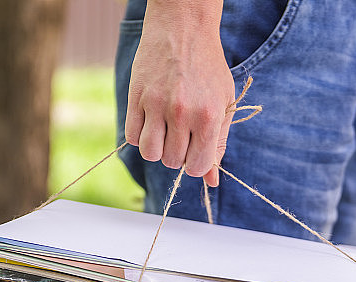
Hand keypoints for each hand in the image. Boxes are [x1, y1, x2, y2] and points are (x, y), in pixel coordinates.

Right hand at [124, 0, 233, 186]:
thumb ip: (218, 143)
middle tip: (181, 134)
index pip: (196, 166)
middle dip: (176, 154)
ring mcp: (156, 104)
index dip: (195, 164)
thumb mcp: (223, 103)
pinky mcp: (136, 96)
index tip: (194, 151)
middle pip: (171, 161)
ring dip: (157, 148)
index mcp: (208, 116)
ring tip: (165, 131)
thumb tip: (212, 181)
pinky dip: (141, 135)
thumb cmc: (208, 68)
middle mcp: (182, 112)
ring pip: (150, 153)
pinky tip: (150, 120)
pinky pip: (132, 136)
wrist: (183, 28)